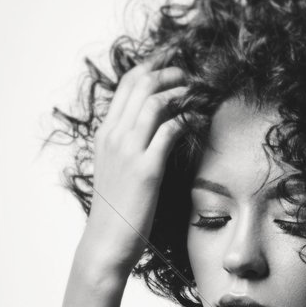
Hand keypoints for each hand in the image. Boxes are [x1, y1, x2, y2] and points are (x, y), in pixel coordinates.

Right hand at [80, 48, 188, 276]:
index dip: (152, 67)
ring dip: (181, 93)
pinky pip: (169, 131)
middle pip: (141, 84)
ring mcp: (128, 151)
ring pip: (155, 102)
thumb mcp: (117, 171)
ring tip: (199, 95)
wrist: (107, 242)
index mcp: (106, 134)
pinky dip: (187, 120)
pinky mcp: (146, 169)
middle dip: (170, 73)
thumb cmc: (117, 211)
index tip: (172, 64)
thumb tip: (153, 134)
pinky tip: (199, 121)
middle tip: (191, 76)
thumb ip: (129, 148)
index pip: (127, 85)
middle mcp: (114, 136)